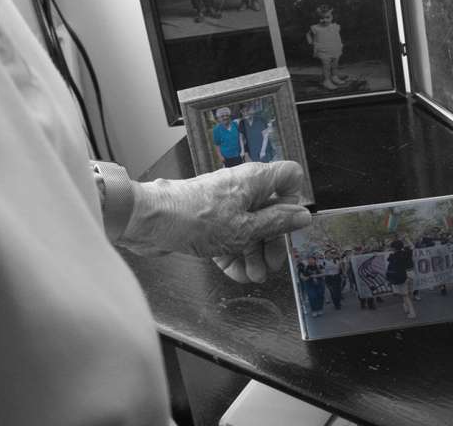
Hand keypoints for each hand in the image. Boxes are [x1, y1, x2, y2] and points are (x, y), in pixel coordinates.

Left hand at [119, 161, 310, 283]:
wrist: (150, 223)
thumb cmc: (194, 218)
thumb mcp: (245, 228)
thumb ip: (277, 223)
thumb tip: (302, 215)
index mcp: (255, 180)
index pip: (289, 177)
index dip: (293, 200)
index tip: (288, 225)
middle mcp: (241, 189)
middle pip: (270, 211)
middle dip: (272, 240)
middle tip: (271, 263)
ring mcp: (224, 205)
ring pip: (250, 228)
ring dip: (254, 253)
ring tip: (253, 275)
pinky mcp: (208, 221)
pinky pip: (230, 237)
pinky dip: (235, 254)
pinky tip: (236, 273)